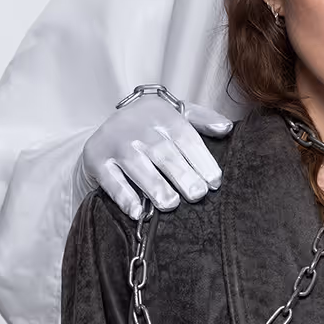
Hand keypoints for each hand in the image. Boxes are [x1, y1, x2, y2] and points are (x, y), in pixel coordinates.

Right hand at [77, 94, 234, 218]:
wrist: (106, 128)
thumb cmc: (150, 126)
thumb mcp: (175, 114)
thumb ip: (202, 120)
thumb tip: (226, 128)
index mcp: (159, 112)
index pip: (184, 135)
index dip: (201, 159)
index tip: (214, 181)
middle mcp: (136, 125)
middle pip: (162, 151)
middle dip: (182, 174)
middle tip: (197, 195)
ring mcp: (114, 141)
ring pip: (136, 165)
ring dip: (155, 186)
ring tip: (171, 204)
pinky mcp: (96, 159)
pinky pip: (111, 180)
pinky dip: (123, 196)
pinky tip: (137, 211)